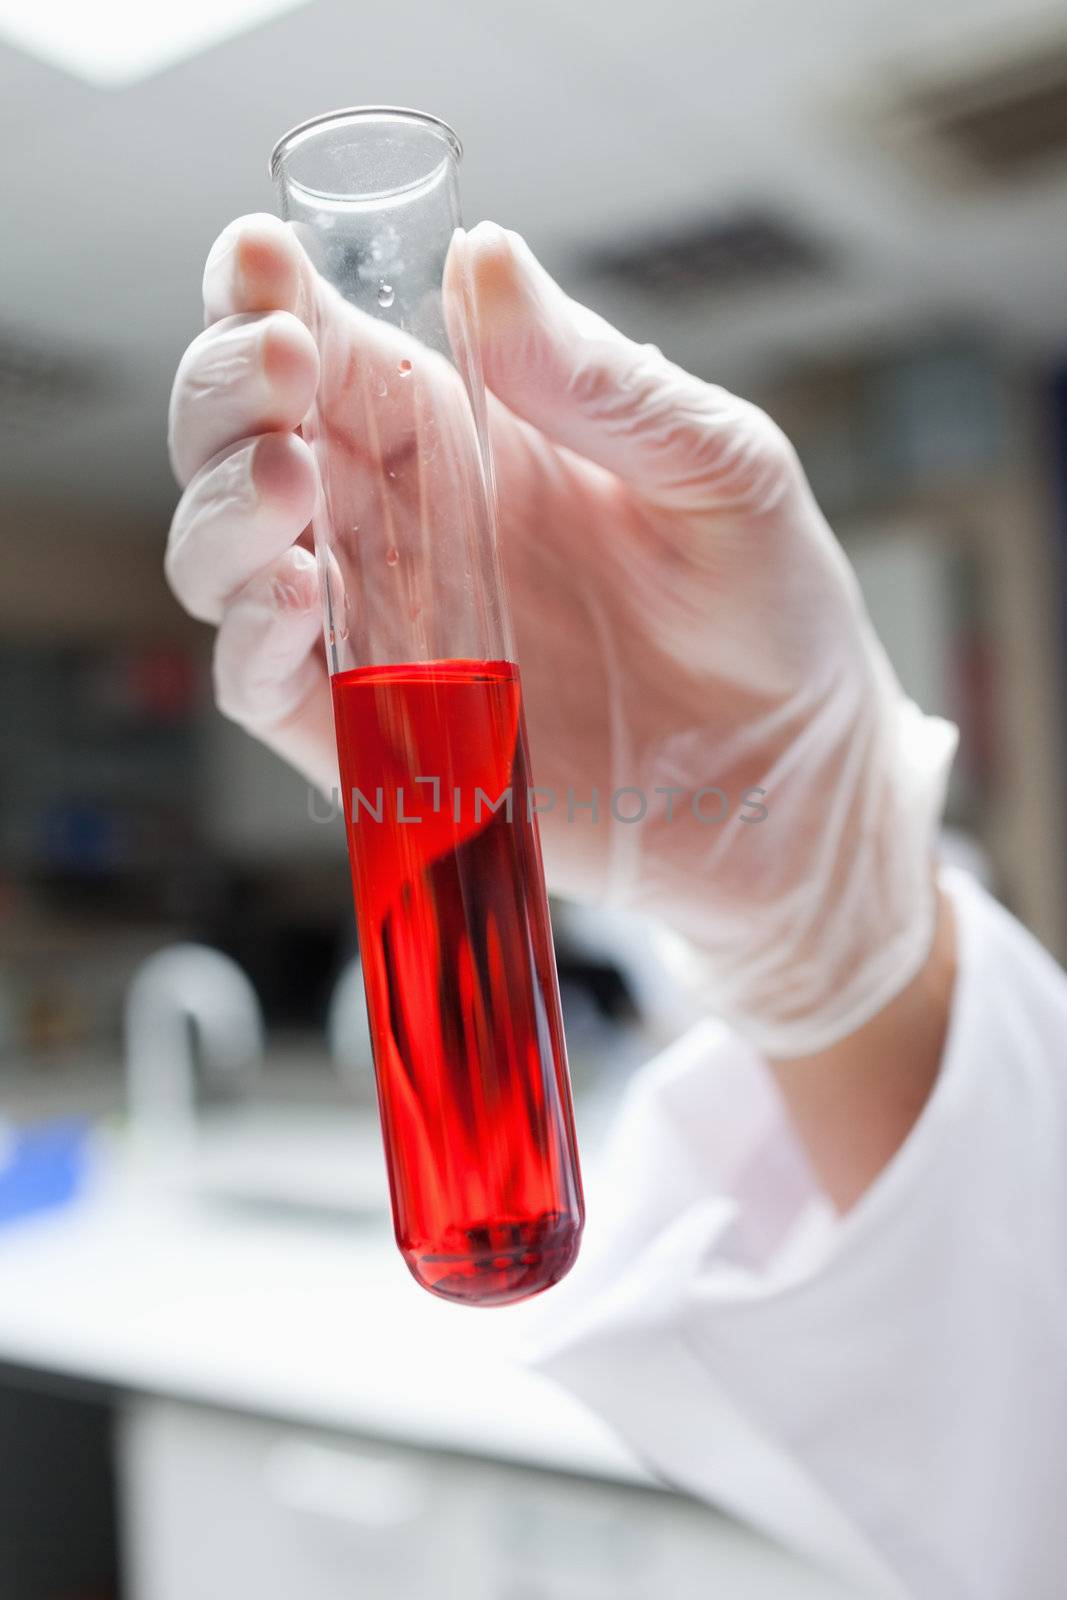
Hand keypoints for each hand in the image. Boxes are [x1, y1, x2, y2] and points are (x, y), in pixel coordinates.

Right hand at [167, 216, 954, 1058]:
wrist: (791, 783)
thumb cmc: (768, 610)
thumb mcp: (717, 469)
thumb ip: (602, 381)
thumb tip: (486, 257)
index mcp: (466, 433)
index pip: (328, 341)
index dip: (269, 294)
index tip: (264, 257)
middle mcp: (403, 524)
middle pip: (244, 436)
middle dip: (227, 388)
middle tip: (277, 364)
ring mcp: (383, 632)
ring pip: (226, 554)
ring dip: (223, 507)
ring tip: (288, 478)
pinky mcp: (379, 736)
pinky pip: (268, 686)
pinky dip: (250, 639)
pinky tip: (294, 596)